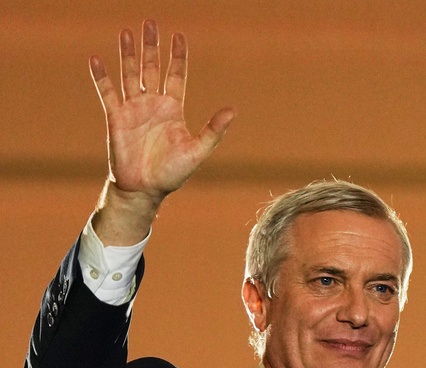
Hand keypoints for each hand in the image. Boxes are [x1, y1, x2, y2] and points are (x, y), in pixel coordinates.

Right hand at [91, 20, 234, 243]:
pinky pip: (107, 92)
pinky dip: (102, 76)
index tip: (179, 36)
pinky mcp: (116, 117)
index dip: (177, 57)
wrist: (145, 189)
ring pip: (130, 74)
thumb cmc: (172, 172)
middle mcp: (153, 104)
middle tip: (150, 23)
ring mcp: (134, 109)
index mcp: (173, 109)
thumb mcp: (197, 150)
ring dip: (128, 54)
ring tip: (127, 32)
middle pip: (152, 68)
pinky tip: (96, 58)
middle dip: (152, 47)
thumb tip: (232, 110)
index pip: (176, 76)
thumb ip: (213, 130)